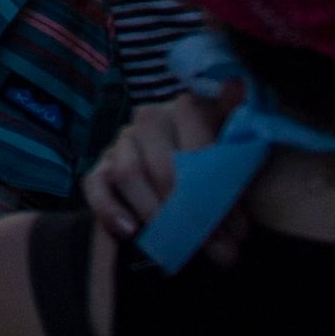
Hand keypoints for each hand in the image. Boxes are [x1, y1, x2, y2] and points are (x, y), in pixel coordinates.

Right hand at [83, 83, 241, 261]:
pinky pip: (95, 186)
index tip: (239, 232)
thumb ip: (236, 122)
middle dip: (191, 215)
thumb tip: (236, 84)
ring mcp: (122, 143)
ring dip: (155, 214)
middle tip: (216, 250)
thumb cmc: (216, 169)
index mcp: (186, 109)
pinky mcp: (99, 168)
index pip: (199, 145)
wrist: (188, 183)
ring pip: (128, 174)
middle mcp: (150, 119)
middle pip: (164, 165)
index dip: (219, 192)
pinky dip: (110, 210)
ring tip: (178, 246)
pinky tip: (131, 232)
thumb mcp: (234, 149)